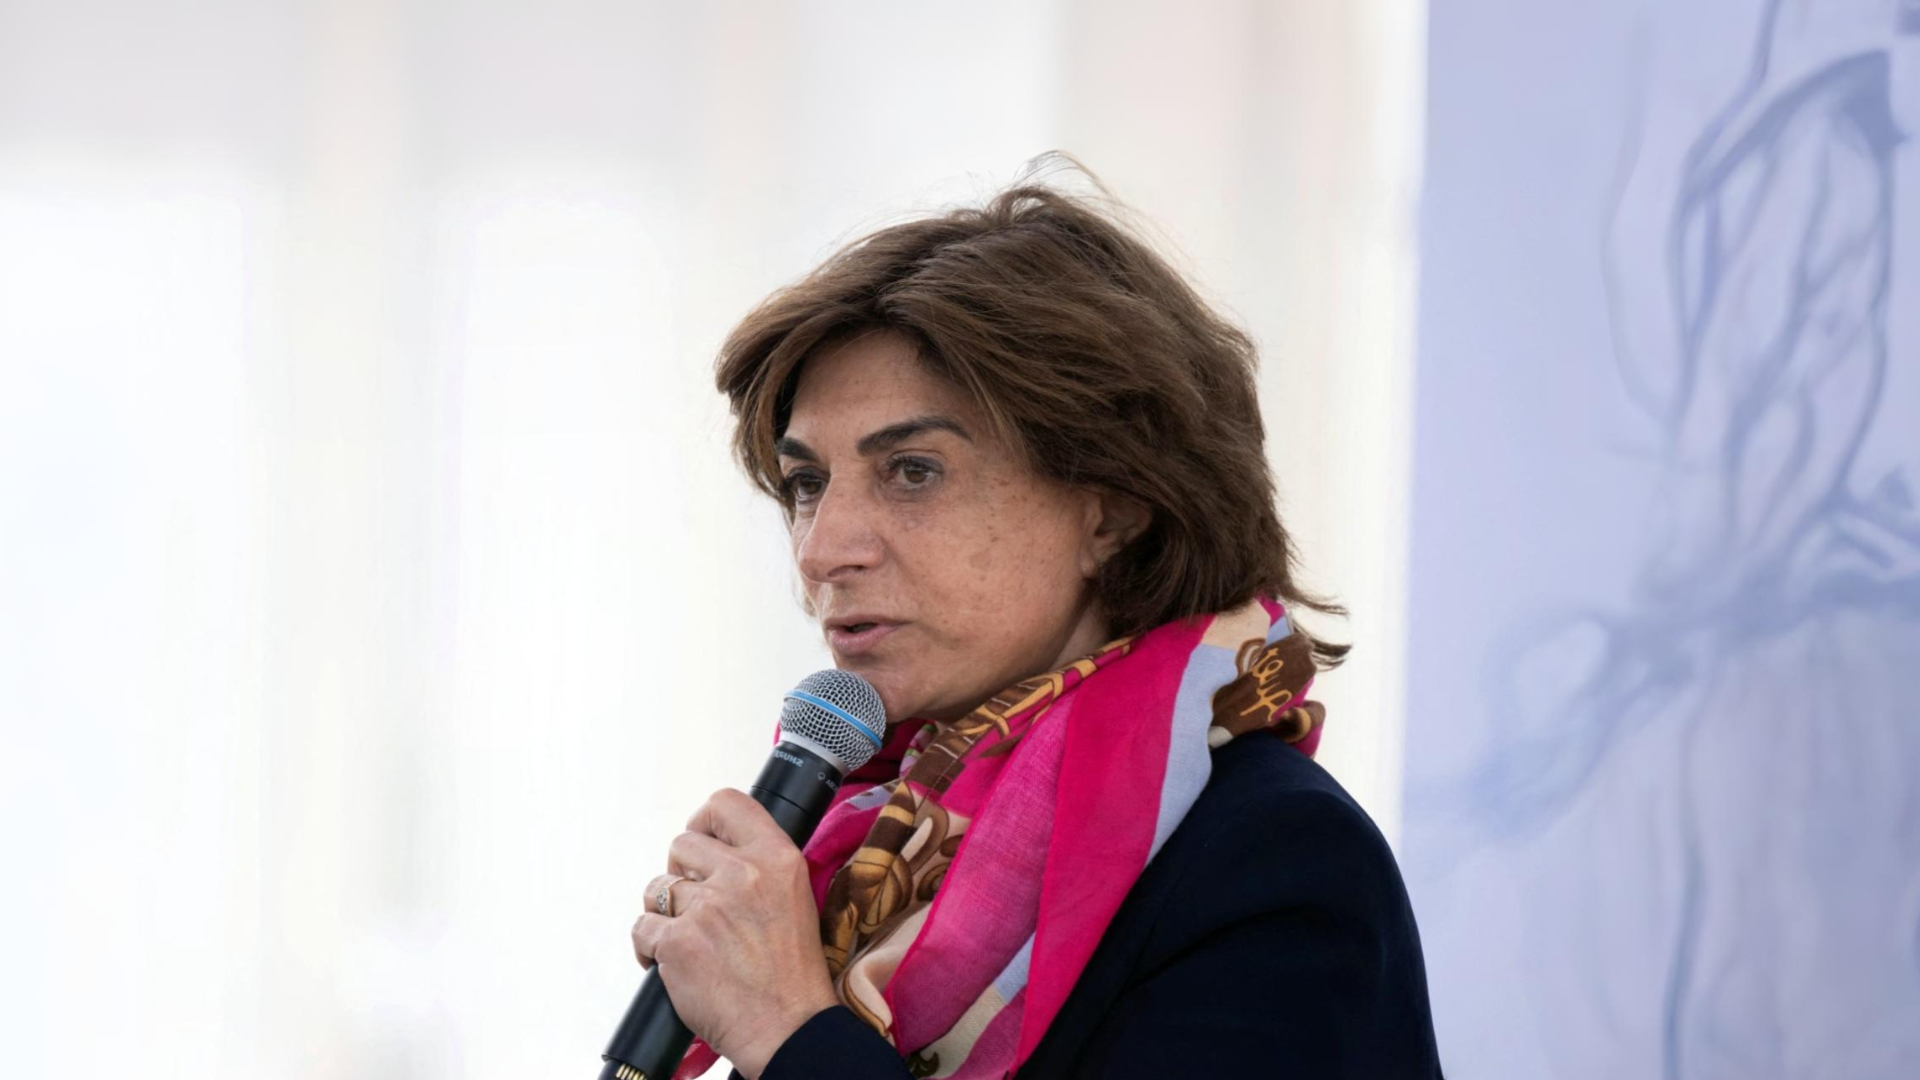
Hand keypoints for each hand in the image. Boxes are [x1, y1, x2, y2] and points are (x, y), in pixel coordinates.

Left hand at [631, 788, 840, 1079]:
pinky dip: (648, 947)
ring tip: (687, 938)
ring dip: (664, 912)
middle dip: (680, 872)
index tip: (701, 840)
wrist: (787, 1027)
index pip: (726, 803)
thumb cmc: (791, 973)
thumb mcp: (795, 898)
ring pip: (657, 888)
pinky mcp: (678, 942)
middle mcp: (742, 875)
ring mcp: (708, 908)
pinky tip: (670, 961)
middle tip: (696, 903)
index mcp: (777, 858)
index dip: (704, 820)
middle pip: (681, 844)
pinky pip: (642, 928)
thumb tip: (718, 852)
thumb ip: (760, 867)